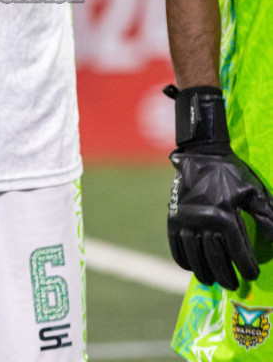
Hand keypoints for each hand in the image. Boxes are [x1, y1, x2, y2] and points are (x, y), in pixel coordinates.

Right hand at [168, 147, 272, 289]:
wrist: (201, 152)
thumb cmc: (231, 172)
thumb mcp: (253, 191)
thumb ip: (267, 217)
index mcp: (226, 216)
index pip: (238, 253)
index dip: (247, 268)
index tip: (252, 275)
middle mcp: (204, 221)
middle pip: (215, 259)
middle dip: (226, 277)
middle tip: (233, 285)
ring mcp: (186, 220)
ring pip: (195, 256)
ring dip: (204, 273)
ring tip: (212, 281)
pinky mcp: (174, 216)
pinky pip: (176, 245)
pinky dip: (183, 259)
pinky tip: (190, 266)